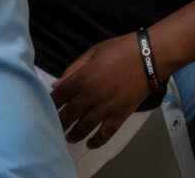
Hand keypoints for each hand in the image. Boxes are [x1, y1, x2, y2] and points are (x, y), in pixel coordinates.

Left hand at [51, 33, 150, 148]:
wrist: (148, 58)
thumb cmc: (120, 51)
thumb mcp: (91, 53)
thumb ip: (72, 70)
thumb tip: (57, 85)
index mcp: (82, 78)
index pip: (59, 96)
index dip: (51, 103)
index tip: (46, 107)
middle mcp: (91, 95)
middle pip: (69, 114)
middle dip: (59, 122)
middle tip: (54, 126)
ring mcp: (106, 107)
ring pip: (85, 126)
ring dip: (74, 134)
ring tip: (68, 137)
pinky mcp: (121, 114)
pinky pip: (106, 133)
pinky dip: (97, 141)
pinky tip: (90, 144)